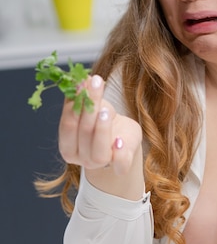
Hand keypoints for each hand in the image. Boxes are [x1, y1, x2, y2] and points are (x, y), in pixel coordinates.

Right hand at [58, 74, 143, 196]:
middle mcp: (82, 158)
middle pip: (83, 134)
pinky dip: (120, 155)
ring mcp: (101, 164)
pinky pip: (120, 166)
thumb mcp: (93, 108)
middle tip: (96, 84)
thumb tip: (80, 76)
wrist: (122, 137)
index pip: (67, 126)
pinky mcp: (121, 166)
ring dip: (101, 129)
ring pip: (98, 152)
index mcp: (68, 147)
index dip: (72, 105)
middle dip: (89, 107)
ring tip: (105, 110)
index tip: (80, 83)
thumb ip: (84, 98)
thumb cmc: (103, 122)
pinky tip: (120, 140)